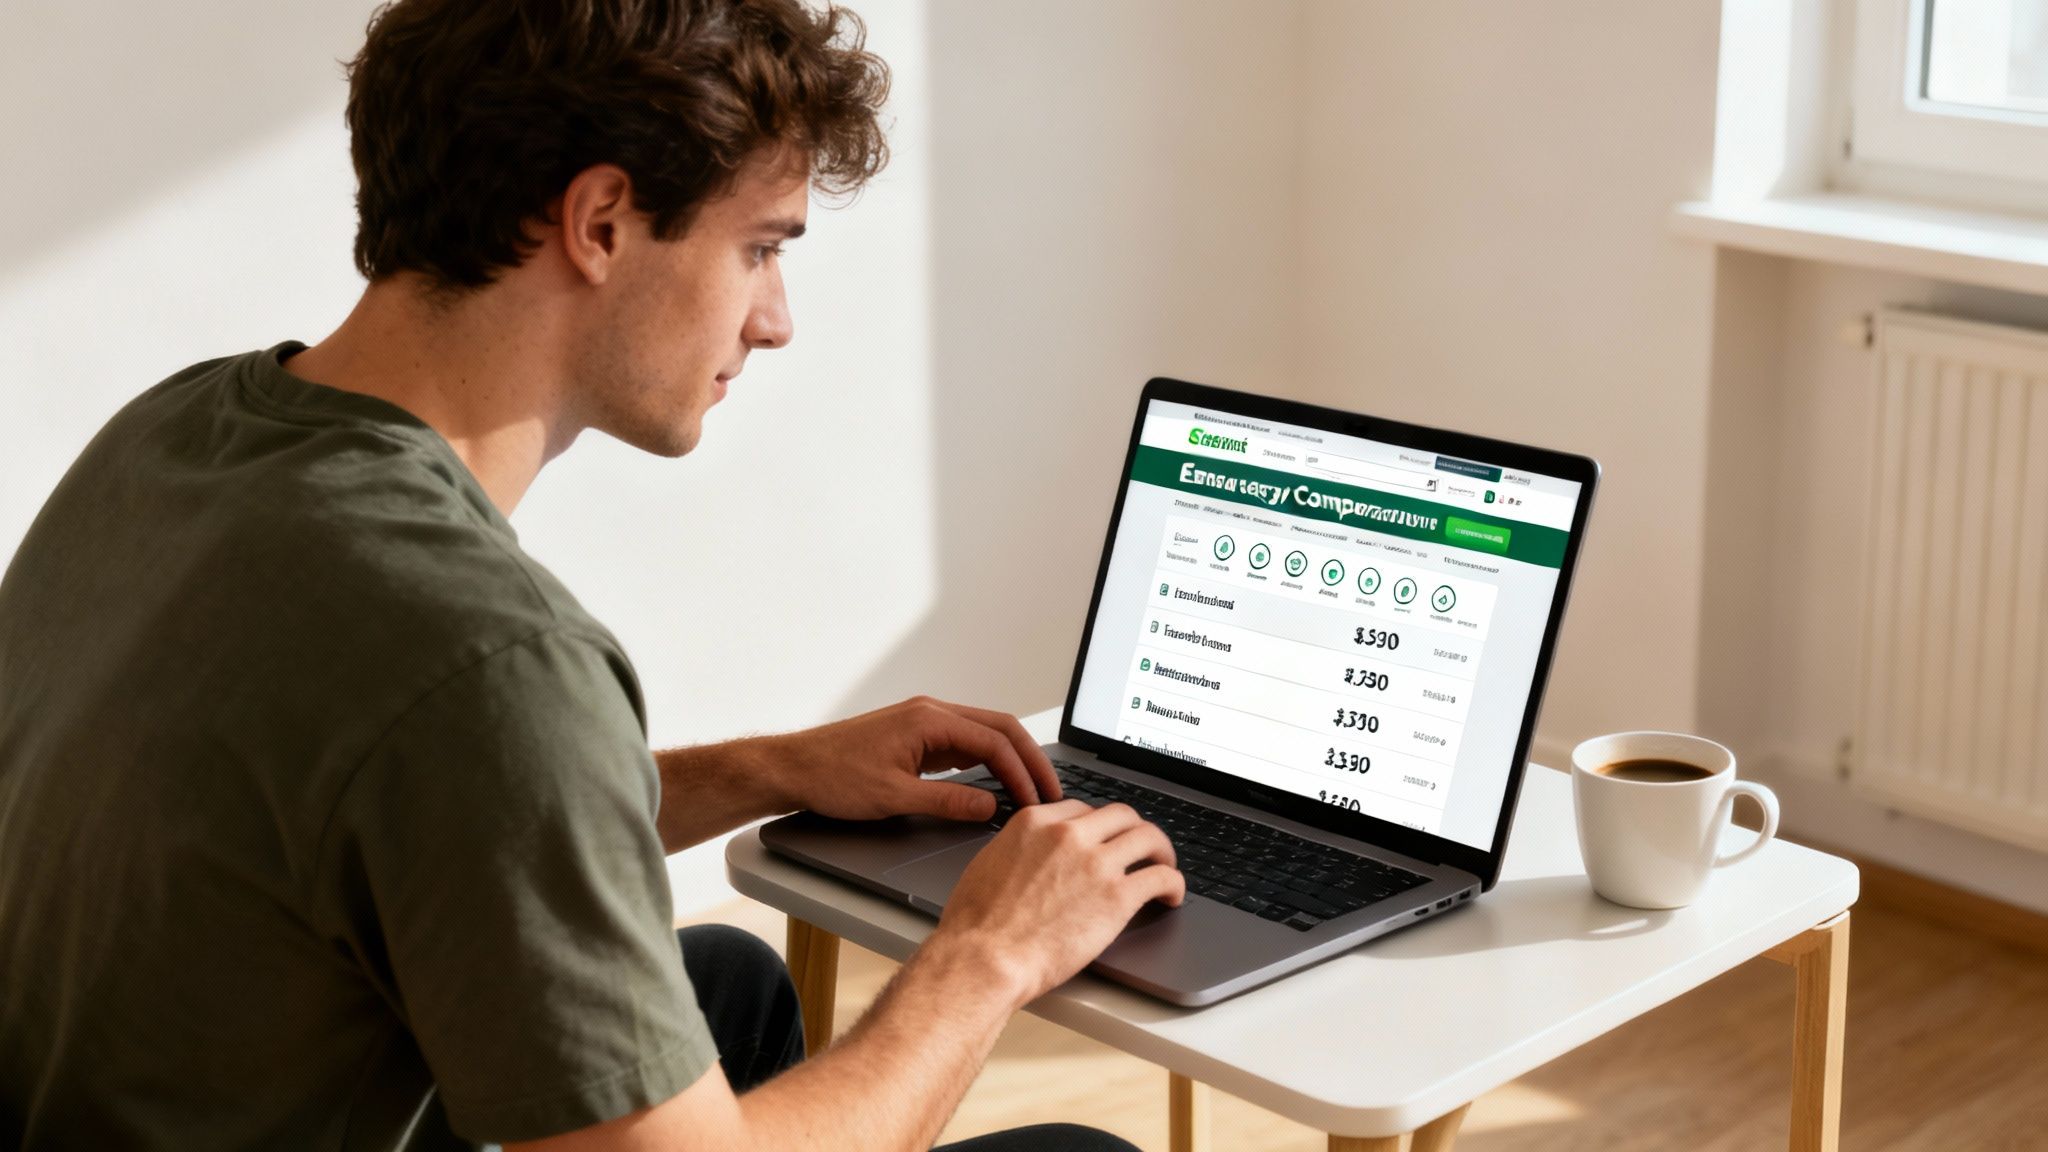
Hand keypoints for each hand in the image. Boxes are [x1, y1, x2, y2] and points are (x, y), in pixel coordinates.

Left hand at [763, 696, 1061, 822]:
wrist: (795, 768)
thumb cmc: (833, 777)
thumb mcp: (894, 797)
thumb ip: (948, 801)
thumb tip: (990, 806)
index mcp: (929, 720)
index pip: (994, 741)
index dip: (1022, 772)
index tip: (1037, 800)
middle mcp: (931, 713)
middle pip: (999, 729)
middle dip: (1029, 760)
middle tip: (1052, 791)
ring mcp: (925, 723)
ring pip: (984, 735)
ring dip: (1011, 760)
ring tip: (1031, 790)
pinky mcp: (917, 737)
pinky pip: (965, 744)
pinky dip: (988, 762)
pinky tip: (997, 784)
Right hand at [931, 799, 1185, 1004]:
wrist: (985, 958)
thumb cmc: (977, 925)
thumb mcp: (989, 865)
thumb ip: (1019, 850)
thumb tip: (1031, 858)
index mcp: (1035, 823)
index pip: (1081, 809)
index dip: (1098, 826)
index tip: (1104, 840)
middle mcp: (1069, 835)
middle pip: (1120, 816)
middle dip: (1133, 830)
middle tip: (1140, 847)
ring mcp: (1096, 863)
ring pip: (1148, 837)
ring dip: (1161, 851)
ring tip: (1164, 866)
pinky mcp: (1117, 896)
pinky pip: (1161, 877)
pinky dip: (1173, 884)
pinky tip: (1171, 895)